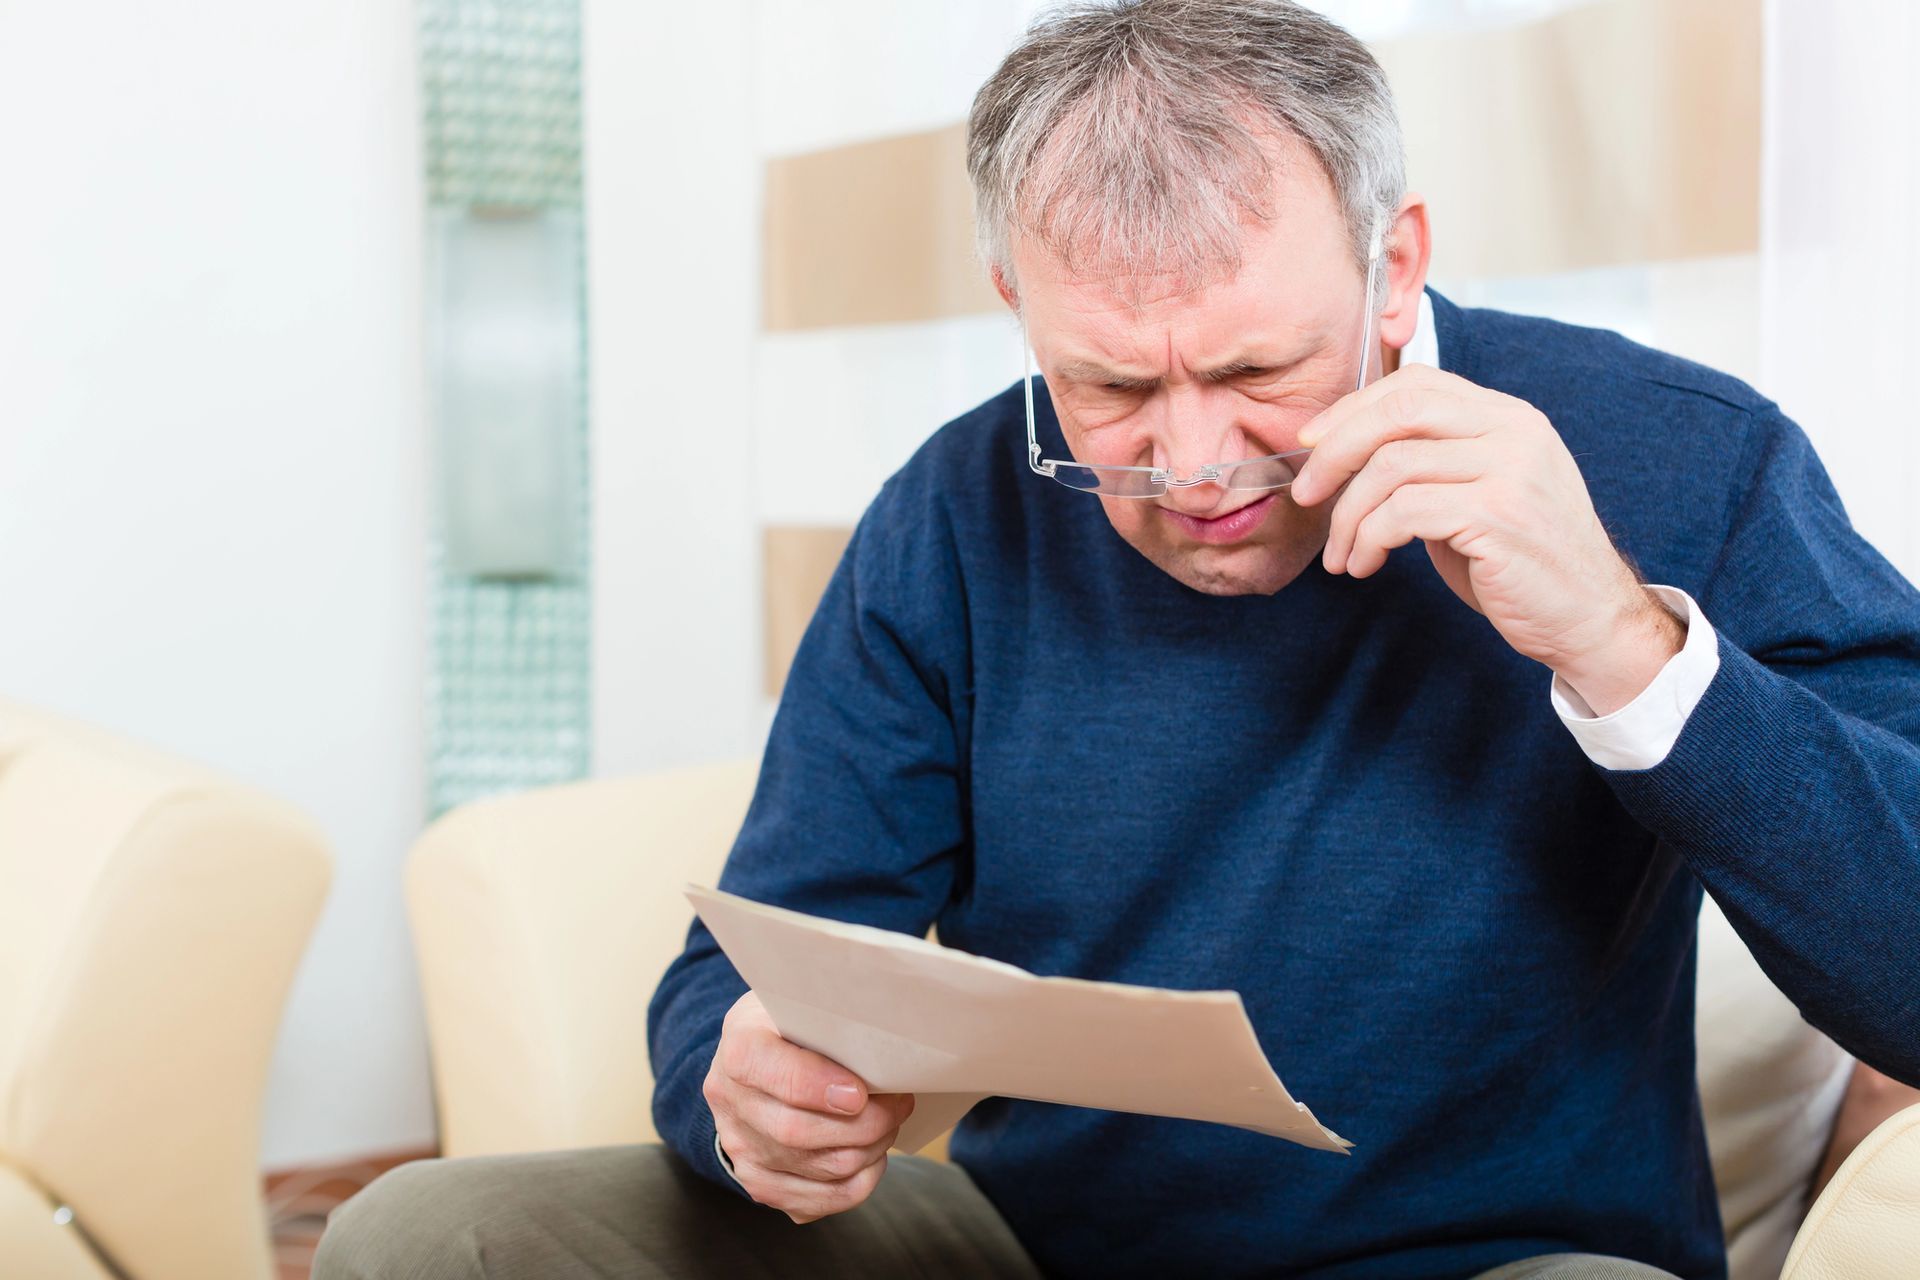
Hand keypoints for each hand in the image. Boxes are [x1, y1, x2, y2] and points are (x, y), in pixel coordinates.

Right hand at [703, 990, 914, 1222]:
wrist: (755, 1064)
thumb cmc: (793, 1026)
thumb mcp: (803, 1002)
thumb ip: (833, 1019)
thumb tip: (886, 1040)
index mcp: (740, 1046)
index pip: (772, 1072)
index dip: (818, 1087)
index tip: (860, 1092)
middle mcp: (729, 1100)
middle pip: (797, 1131)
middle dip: (864, 1124)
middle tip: (899, 1103)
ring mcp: (740, 1148)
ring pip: (818, 1168)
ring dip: (869, 1150)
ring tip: (889, 1123)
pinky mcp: (759, 1183)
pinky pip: (817, 1202)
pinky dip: (858, 1182)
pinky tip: (871, 1156)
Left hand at [1289, 364, 1682, 714]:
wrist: (1587, 618)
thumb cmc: (1520, 562)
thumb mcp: (1478, 494)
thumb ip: (1432, 462)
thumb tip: (1342, 450)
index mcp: (1507, 417)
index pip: (1416, 384)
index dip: (1352, 409)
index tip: (1311, 445)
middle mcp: (1514, 431)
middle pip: (1398, 412)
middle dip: (1335, 452)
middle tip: (1305, 495)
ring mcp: (1510, 469)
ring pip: (1391, 467)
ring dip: (1348, 516)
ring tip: (1341, 555)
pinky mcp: (1498, 514)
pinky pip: (1403, 512)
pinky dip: (1369, 539)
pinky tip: (1366, 565)